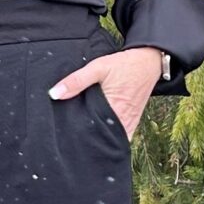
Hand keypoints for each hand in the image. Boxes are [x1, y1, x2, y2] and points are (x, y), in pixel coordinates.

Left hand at [48, 45, 165, 138]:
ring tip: (80, 141)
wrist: (149, 62)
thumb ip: (76, 80)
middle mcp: (123, 121)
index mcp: (113, 110)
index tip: (65, 139)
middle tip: (68, 141)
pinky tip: (97, 135)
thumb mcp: (98, 67)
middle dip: (87, 142)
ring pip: (111, 140)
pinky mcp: (132, 121)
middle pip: (101, 140)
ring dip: (98, 140)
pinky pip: (120, 135)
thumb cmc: (124, 65)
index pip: (92, 133)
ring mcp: (129, 123)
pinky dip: (109, 137)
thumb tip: (54, 94)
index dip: (78, 137)